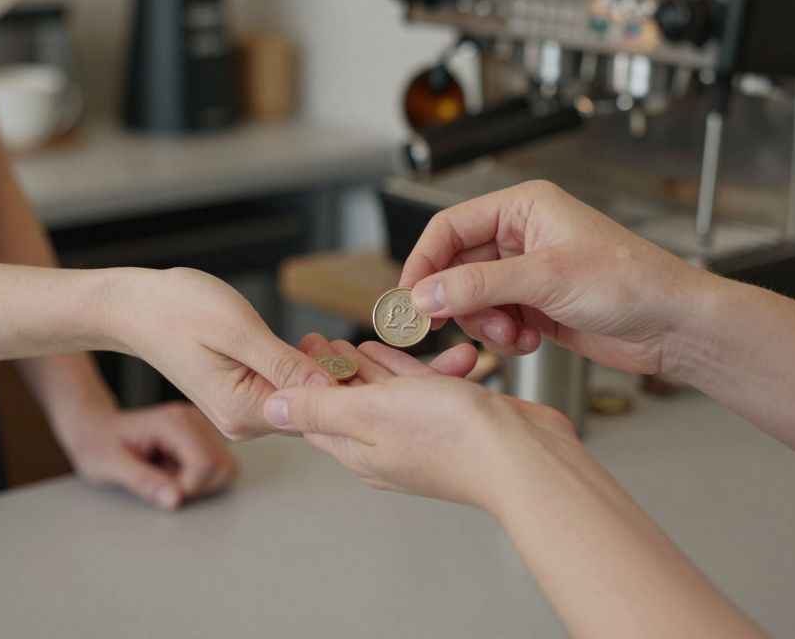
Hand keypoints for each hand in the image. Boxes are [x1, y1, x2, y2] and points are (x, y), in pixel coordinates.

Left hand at [58, 396, 237, 510]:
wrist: (95, 429)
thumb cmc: (98, 443)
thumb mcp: (110, 466)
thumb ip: (144, 482)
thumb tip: (176, 500)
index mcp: (173, 422)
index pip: (206, 462)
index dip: (188, 487)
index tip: (162, 489)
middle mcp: (193, 420)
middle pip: (223, 466)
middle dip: (197, 486)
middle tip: (165, 482)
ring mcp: (201, 427)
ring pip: (225, 468)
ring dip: (199, 483)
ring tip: (168, 475)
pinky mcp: (203, 438)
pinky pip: (218, 467)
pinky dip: (199, 478)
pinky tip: (174, 470)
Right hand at [118, 268, 335, 439]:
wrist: (136, 309)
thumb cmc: (178, 309)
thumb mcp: (238, 330)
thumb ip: (284, 363)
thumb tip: (328, 386)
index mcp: (243, 411)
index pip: (312, 412)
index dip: (337, 384)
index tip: (341, 350)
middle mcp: (242, 423)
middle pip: (308, 411)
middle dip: (328, 380)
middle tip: (330, 341)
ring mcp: (240, 414)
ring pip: (298, 401)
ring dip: (314, 373)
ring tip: (315, 340)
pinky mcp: (240, 400)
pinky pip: (282, 391)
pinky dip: (297, 371)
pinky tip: (300, 346)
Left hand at [264, 337, 575, 513]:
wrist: (524, 456)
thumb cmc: (452, 437)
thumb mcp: (371, 413)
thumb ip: (320, 410)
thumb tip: (271, 411)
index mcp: (359, 450)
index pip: (316, 414)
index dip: (301, 380)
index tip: (292, 348)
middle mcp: (387, 446)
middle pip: (347, 403)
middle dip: (330, 371)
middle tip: (316, 337)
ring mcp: (420, 435)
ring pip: (384, 395)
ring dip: (366, 368)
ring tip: (349, 341)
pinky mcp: (451, 420)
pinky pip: (419, 390)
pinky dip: (405, 368)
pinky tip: (398, 350)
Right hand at [400, 179, 711, 374]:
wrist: (673, 326)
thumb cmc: (630, 282)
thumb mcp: (546, 278)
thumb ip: (478, 286)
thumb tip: (423, 295)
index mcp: (523, 208)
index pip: (450, 228)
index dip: (424, 263)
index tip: (408, 299)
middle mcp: (522, 236)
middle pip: (456, 268)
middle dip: (457, 301)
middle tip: (444, 328)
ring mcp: (528, 274)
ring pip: (472, 299)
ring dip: (484, 323)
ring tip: (514, 334)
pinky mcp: (537, 307)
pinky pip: (496, 321)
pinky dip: (504, 336)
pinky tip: (531, 340)